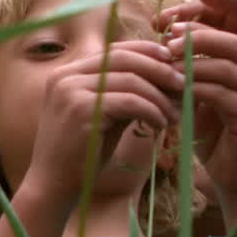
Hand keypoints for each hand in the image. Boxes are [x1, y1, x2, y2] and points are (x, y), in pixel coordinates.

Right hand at [25, 40, 183, 196]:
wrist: (54, 185)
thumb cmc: (81, 154)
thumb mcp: (104, 116)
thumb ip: (125, 94)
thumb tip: (165, 77)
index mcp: (67, 73)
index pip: (114, 51)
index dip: (146, 52)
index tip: (172, 63)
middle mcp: (65, 76)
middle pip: (123, 58)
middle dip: (158, 69)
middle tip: (182, 84)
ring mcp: (71, 91)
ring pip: (131, 80)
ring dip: (159, 96)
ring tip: (174, 114)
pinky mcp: (82, 110)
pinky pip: (130, 102)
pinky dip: (152, 111)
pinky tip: (161, 124)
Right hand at [155, 0, 236, 106]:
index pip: (199, 10)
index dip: (178, 15)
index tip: (160, 23)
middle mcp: (229, 33)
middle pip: (193, 32)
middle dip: (174, 37)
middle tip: (161, 46)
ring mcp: (231, 57)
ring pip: (197, 55)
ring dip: (180, 58)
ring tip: (167, 63)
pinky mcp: (235, 80)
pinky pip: (208, 77)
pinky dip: (192, 77)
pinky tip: (179, 80)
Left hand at [166, 25, 236, 201]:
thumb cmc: (218, 144)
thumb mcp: (201, 105)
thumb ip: (191, 80)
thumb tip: (161, 56)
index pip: (229, 37)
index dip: (199, 30)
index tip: (167, 28)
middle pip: (232, 43)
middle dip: (196, 39)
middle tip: (165, 41)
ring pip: (225, 66)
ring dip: (190, 64)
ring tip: (163, 65)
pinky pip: (220, 92)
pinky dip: (193, 89)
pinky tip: (172, 92)